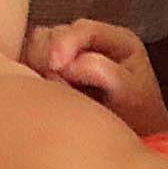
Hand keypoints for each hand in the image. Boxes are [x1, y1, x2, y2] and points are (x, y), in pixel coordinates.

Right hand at [24, 20, 167, 138]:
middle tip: (53, 84)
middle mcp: (91, 40)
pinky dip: (31, 69)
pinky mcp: (52, 64)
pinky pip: (29, 57)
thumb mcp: (130, 94)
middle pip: (57, 33)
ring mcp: (71, 51)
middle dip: (50, 56)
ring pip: (39, 43)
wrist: (136, 139)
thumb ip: (103, 73)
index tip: (56, 66)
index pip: (84, 29)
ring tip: (51, 89)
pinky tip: (42, 88)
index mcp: (117, 40)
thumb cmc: (137, 118)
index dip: (66, 43)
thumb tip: (67, 65)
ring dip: (39, 63)